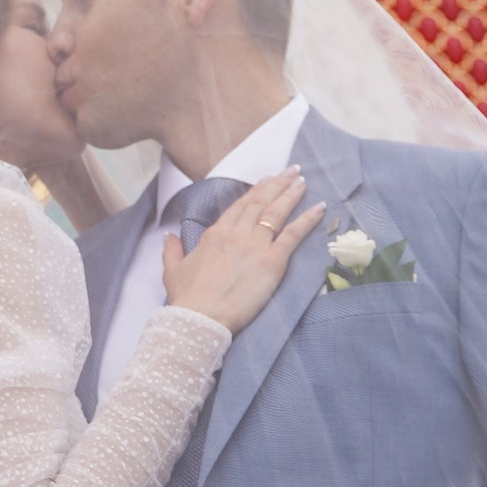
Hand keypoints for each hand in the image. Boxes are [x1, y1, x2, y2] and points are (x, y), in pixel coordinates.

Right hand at [163, 170, 323, 333]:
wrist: (201, 315)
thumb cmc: (187, 296)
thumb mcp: (172, 270)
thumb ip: (172, 250)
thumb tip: (167, 236)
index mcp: (216, 233)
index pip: (240, 206)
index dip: (256, 191)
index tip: (267, 180)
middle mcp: (238, 233)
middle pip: (261, 202)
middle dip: (278, 184)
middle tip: (291, 171)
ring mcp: (256, 245)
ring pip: (277, 212)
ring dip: (291, 194)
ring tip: (303, 181)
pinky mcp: (272, 261)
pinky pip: (293, 235)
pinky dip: (307, 219)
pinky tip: (319, 208)